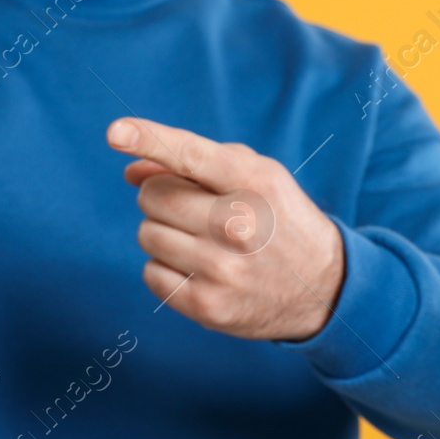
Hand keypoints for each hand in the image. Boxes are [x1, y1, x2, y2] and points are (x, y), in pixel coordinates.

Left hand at [108, 117, 345, 341]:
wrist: (324, 287)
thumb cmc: (275, 217)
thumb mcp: (253, 176)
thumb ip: (192, 162)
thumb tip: (131, 171)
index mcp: (253, 181)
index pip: (189, 153)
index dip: (147, 139)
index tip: (115, 132)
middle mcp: (238, 224)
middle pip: (153, 196)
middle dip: (161, 197)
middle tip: (194, 209)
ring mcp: (222, 269)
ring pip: (147, 234)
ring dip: (164, 233)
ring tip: (202, 241)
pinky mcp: (208, 306)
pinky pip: (151, 274)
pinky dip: (166, 269)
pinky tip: (200, 270)